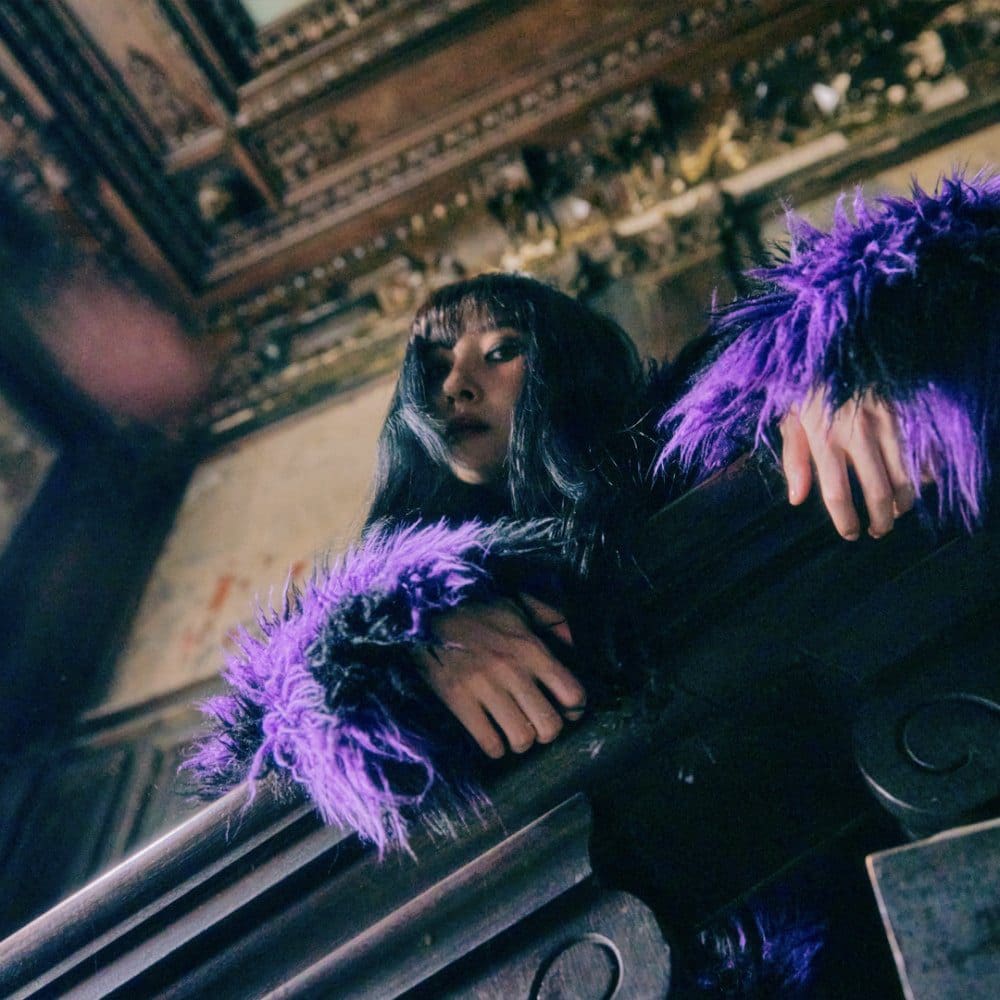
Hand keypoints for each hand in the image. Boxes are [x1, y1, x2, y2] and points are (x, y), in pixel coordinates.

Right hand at [414, 595, 585, 758]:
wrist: (426, 610)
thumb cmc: (476, 609)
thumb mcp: (519, 604)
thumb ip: (552, 620)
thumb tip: (574, 645)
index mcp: (532, 648)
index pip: (573, 694)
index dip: (574, 708)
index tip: (564, 708)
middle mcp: (513, 671)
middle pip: (550, 725)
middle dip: (547, 731)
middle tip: (537, 724)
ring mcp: (484, 687)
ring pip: (522, 739)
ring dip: (521, 741)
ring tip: (514, 732)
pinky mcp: (458, 699)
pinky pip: (488, 742)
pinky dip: (495, 747)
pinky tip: (492, 736)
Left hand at [779, 390, 914, 539]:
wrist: (836, 338)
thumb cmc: (808, 383)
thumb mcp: (789, 417)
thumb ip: (793, 459)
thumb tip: (796, 499)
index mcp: (822, 437)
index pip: (836, 493)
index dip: (845, 520)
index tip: (851, 533)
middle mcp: (856, 432)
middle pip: (877, 491)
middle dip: (881, 519)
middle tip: (880, 530)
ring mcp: (885, 420)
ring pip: (905, 475)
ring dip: (904, 500)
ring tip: (897, 509)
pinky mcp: (904, 408)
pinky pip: (921, 450)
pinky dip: (923, 471)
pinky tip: (917, 481)